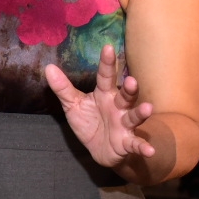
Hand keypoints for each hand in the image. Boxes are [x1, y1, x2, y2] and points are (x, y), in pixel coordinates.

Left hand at [44, 45, 156, 169]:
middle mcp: (118, 106)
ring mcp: (124, 124)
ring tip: (147, 108)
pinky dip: (143, 147)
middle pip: (125, 95)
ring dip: (140, 113)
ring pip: (133, 116)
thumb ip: (63, 88)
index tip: (108, 47)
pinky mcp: (127, 142)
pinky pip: (136, 144)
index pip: (106, 76)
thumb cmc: (89, 121)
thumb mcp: (73, 105)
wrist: (100, 149)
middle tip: (131, 81)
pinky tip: (150, 151)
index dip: (107, 63)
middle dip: (129, 88)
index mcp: (105, 94)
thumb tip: (48, 68)